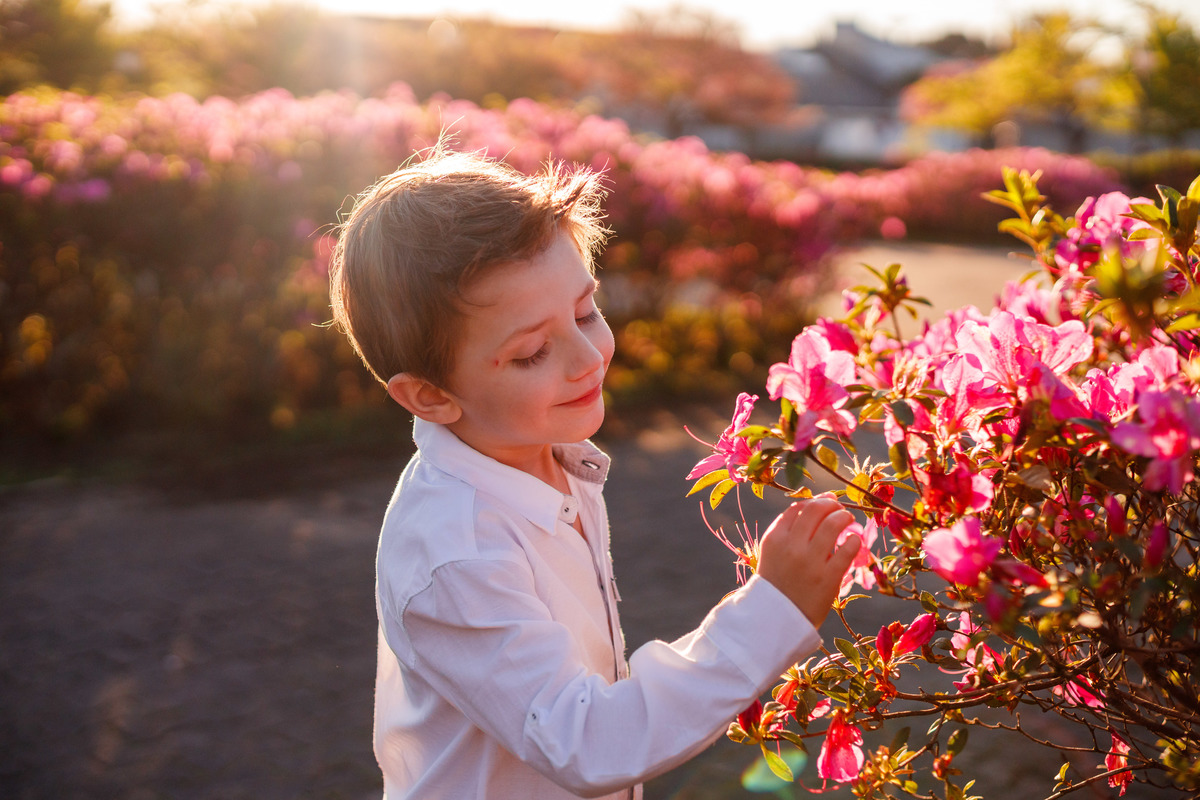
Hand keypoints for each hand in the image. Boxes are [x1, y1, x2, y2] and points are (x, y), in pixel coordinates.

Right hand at [757, 496, 860, 628]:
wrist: (776, 619)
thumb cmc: (778, 582)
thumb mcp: (773, 552)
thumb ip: (789, 530)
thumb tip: (818, 505)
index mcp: (774, 538)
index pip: (798, 508)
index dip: (816, 500)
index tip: (827, 502)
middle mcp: (791, 546)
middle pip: (816, 509)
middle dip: (831, 504)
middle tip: (839, 509)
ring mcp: (810, 561)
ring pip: (833, 523)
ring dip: (844, 517)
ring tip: (848, 520)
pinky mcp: (828, 578)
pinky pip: (847, 549)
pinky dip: (854, 540)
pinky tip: (853, 541)